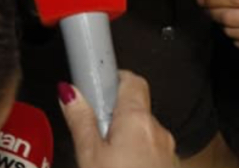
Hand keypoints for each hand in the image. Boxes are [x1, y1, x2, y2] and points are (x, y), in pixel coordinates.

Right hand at [61, 70, 177, 167]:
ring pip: (144, 134)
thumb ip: (81, 120)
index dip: (114, 79)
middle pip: (137, 108)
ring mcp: (168, 152)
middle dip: (115, 116)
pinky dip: (136, 157)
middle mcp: (159, 130)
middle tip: (92, 134)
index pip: (132, 80)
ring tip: (103, 161)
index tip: (96, 88)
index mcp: (137, 119)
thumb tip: (70, 91)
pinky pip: (152, 154)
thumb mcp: (88, 155)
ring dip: (126, 139)